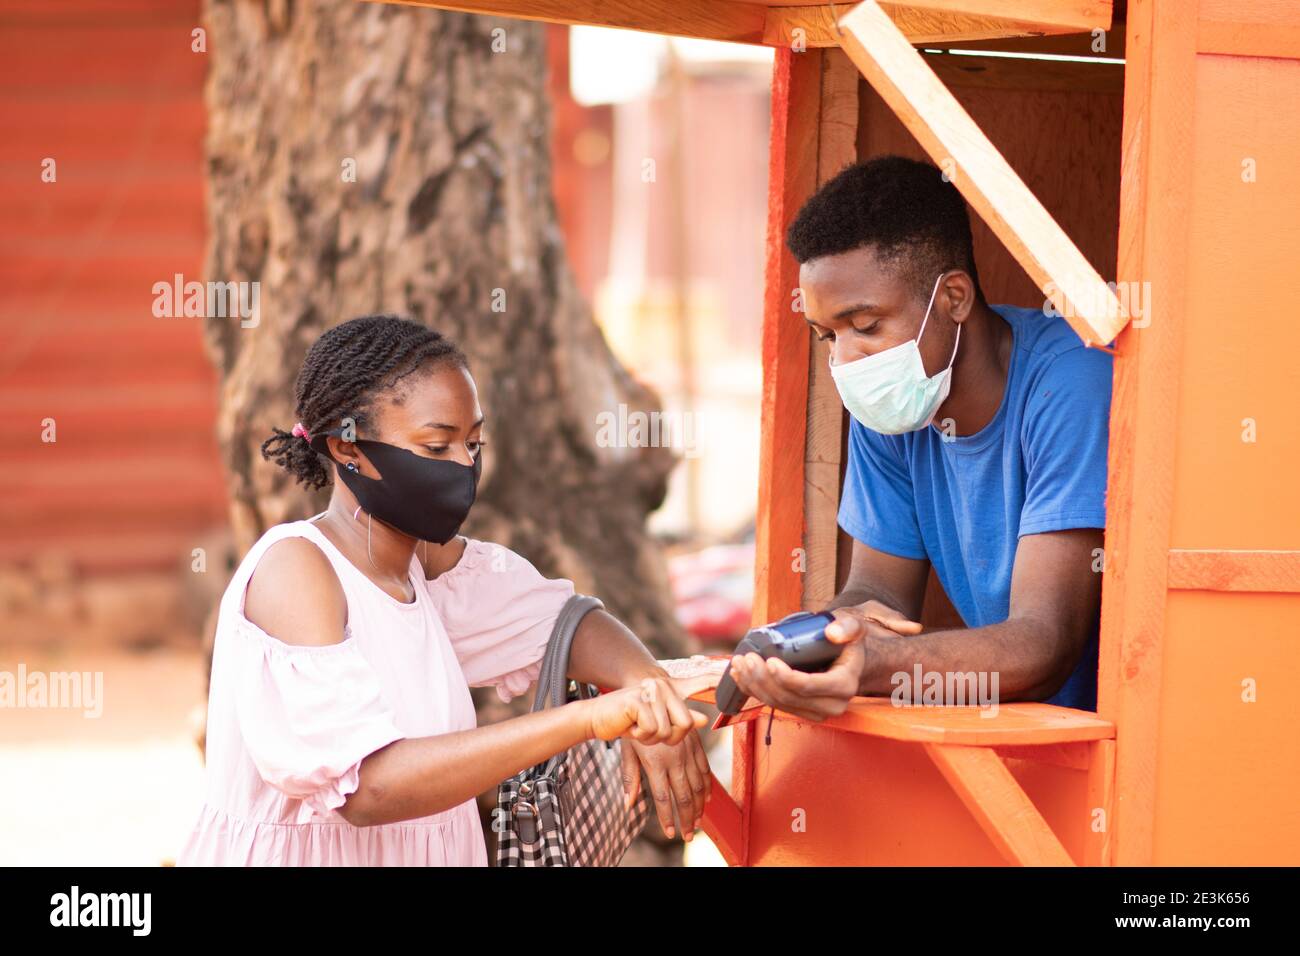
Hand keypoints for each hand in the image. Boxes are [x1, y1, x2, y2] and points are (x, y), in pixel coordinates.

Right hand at [586, 675, 711, 743]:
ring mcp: (651, 692)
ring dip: (650, 738)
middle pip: (686, 724)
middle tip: (648, 733)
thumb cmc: (625, 722)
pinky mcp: (638, 700)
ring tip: (636, 728)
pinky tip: (628, 725)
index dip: (705, 696)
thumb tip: (704, 720)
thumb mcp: (655, 724)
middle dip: (668, 738)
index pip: (696, 697)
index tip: (717, 687)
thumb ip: (679, 721)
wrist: (595, 717)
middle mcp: (663, 687)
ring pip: (668, 731)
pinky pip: (651, 729)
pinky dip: (639, 735)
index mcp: (670, 691)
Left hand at [623, 732, 711, 841]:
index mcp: (656, 763)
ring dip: (699, 807)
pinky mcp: (695, 744)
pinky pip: (705, 769)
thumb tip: (629, 803)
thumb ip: (630, 777)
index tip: (671, 833)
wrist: (650, 696)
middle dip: (687, 819)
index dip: (668, 818)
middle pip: (684, 797)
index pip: (664, 798)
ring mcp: (687, 752)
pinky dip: (707, 786)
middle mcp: (674, 759)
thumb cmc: (634, 726)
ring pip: (698, 786)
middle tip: (687, 835)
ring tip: (698, 822)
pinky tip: (706, 799)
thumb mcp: (627, 750)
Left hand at [727, 601, 919, 721]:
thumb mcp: (853, 626)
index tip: (769, 661)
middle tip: (748, 658)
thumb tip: (832, 633)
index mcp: (845, 685)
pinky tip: (740, 676)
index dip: (786, 677)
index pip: (810, 687)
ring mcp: (816, 711)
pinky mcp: (801, 711)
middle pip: (789, 698)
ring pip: (778, 704)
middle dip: (763, 679)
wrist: (847, 655)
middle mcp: (832, 705)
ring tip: (740, 663)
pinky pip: (773, 705)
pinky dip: (753, 691)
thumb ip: (848, 626)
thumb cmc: (847, 639)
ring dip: (754, 685)